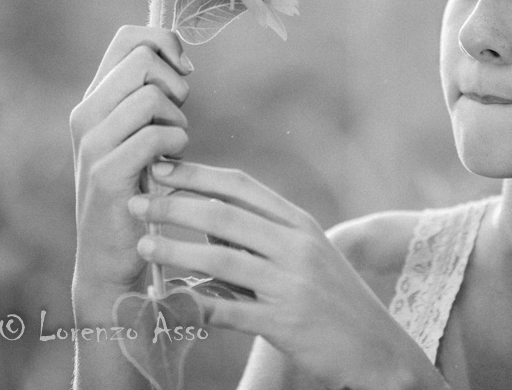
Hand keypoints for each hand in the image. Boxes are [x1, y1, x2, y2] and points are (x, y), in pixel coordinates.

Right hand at [69, 25, 192, 301]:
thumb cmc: (136, 188)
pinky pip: (156, 136)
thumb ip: (149, 94)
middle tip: (177, 118)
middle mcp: (85, 114)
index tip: (184, 72)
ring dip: (178, 120)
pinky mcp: (106, 174)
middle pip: (144, 60)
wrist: (110, 254)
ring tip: (172, 148)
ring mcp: (91, 144)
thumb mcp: (138, 133)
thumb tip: (180, 58)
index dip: (165, 43)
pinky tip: (169, 167)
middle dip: (176, 85)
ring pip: (152, 96)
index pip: (128, 38)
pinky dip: (176, 147)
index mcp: (94, 98)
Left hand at [129, 163, 438, 389]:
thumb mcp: (307, 253)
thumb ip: (264, 234)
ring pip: (222, 259)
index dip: (197, 174)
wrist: (374, 344)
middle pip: (225, 216)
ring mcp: (291, 283)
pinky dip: (192, 303)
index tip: (161, 168)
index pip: (241, 186)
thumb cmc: (332, 296)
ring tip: (143, 243)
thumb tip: (207, 220)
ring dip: (177, 249)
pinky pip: (229, 309)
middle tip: (137, 201)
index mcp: (299, 222)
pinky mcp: (285, 322)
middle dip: (175, 205)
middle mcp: (296, 245)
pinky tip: (164, 298)